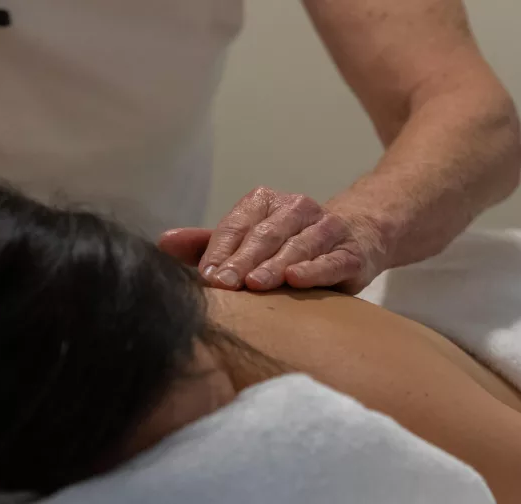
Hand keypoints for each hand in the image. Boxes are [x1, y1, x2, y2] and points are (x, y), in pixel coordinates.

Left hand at [160, 187, 386, 293]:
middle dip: (243, 260)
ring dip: (275, 264)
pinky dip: (315, 269)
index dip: (220, 250)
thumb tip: (163, 242)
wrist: (357, 237)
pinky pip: (332, 260)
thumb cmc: (288, 244)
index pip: (238, 225)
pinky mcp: (351, 252)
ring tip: (256, 283)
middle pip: (265, 234)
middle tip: (225, 284)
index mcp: (265, 202)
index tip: (206, 277)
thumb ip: (207, 243)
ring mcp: (326, 228)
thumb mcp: (247, 240)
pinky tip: (296, 279)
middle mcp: (296, 209)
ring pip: (298, 245)